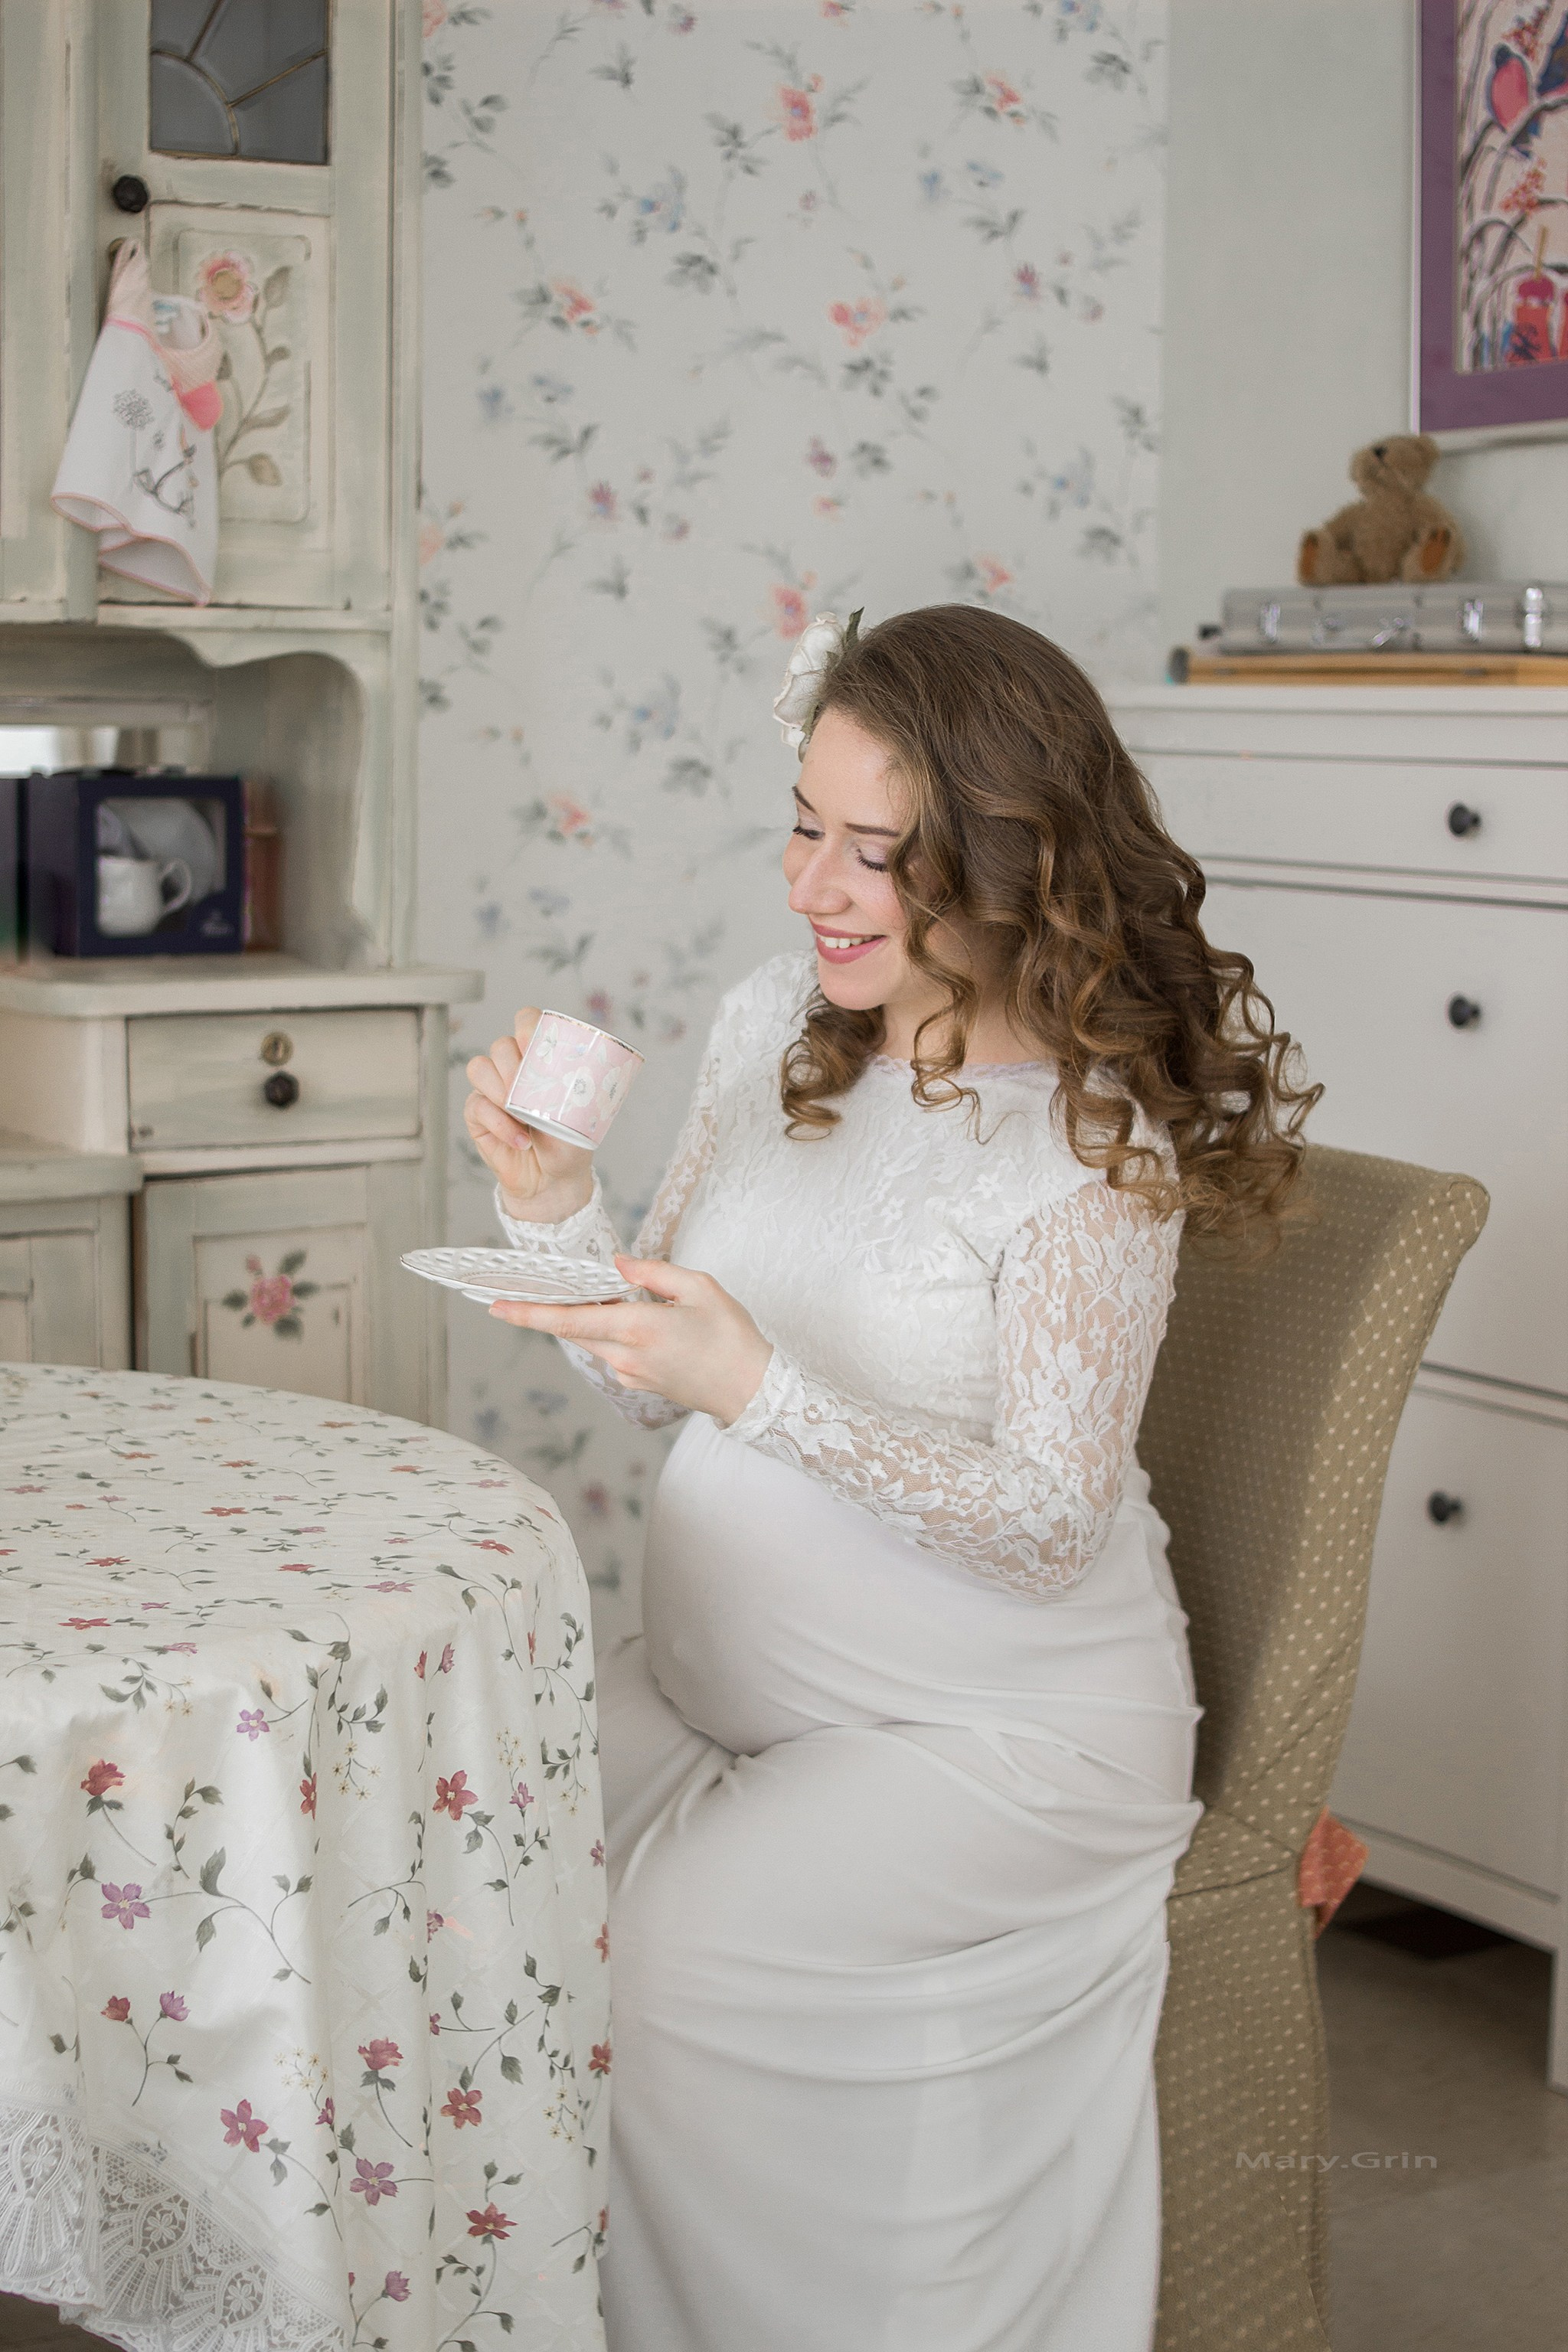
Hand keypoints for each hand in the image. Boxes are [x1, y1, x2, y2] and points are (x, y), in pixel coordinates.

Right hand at [465, 1009, 594, 1223]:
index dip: (527, 1026)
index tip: (535, 1044)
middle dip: (514, 1064)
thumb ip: (580, 1087)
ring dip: (500, 1089)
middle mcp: (512, 1069)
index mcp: (539, 1059)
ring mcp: (491, 1090)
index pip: (526, 1022)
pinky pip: (478, 1107)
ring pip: (480, 1068)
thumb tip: (594, 1066)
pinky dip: (500, 1124)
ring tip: (521, 1114)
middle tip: (530, 1089)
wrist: (554, 1179)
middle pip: (501, 1045)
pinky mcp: (478, 1115)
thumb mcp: (582, 1112)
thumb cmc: (569, 1142)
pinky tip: (521, 1140)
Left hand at [489, 1256, 773, 1426]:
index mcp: (637, 1328)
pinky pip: (612, 1352)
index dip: (529, 1313)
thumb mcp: (700, 1288)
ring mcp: (629, 1374)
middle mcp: (625, 1356)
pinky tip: (639, 1321)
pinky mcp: (638, 1384)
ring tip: (605, 1296)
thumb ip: (653, 1273)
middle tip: (524, 1290)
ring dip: (589, 1318)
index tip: (497, 1306)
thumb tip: (617, 1266)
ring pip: (593, 1340)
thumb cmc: (732, 1338)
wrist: (752, 1391)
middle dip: (549, 1310)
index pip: (569, 1319)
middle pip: (573, 1329)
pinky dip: (613, 1332)